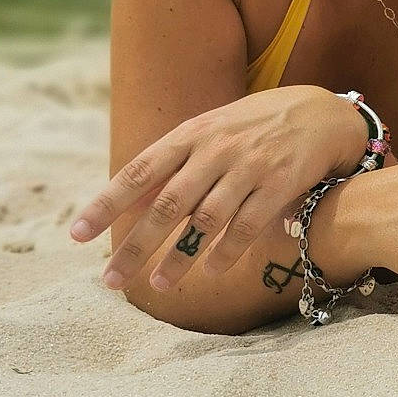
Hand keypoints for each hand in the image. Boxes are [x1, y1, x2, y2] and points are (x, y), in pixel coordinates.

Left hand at [72, 86, 368, 292]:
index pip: (138, 171)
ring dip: (179, 257)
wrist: (320, 112)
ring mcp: (249, 166)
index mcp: (190, 134)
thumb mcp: (210, 131)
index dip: (106, 204)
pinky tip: (210, 271)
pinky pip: (247, 225)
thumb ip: (174, 163)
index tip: (77, 236)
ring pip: (205, 220)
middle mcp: (215, 149)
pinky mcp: (280, 184)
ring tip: (158, 285)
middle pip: (166, 204)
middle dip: (135, 245)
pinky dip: (226, 251)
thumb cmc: (254, 126)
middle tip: (110, 279)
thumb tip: (131, 200)